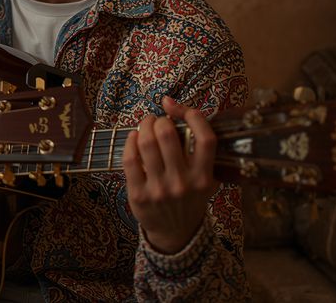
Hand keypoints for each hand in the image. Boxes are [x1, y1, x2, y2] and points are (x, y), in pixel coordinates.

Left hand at [123, 96, 217, 253]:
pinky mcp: (138, 194)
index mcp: (204, 177)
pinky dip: (130, 141)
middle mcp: (183, 183)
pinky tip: (133, 137)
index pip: (206, 138)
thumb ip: (197, 147)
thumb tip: (171, 103)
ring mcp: (160, 189)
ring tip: (145, 125)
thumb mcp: (206, 178)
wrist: (176, 232)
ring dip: (143, 126)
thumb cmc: (190, 197)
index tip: (178, 109)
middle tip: (158, 121)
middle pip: (167, 135)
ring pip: (146, 144)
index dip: (193, 115)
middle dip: (160, 120)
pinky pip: (129, 159)